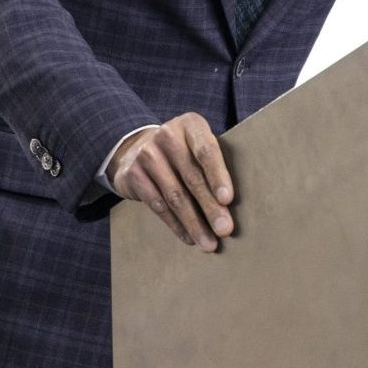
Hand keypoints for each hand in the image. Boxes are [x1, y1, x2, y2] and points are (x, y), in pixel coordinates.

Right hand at [108, 114, 234, 251]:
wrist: (137, 148)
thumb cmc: (183, 151)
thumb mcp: (198, 146)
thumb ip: (215, 164)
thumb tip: (234, 205)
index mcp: (190, 125)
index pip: (206, 151)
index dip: (218, 176)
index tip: (228, 200)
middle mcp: (167, 136)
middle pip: (192, 177)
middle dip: (210, 207)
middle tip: (225, 229)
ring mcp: (147, 155)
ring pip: (174, 196)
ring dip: (194, 223)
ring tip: (209, 242)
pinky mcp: (132, 175)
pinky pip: (158, 205)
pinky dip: (175, 224)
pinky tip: (189, 237)